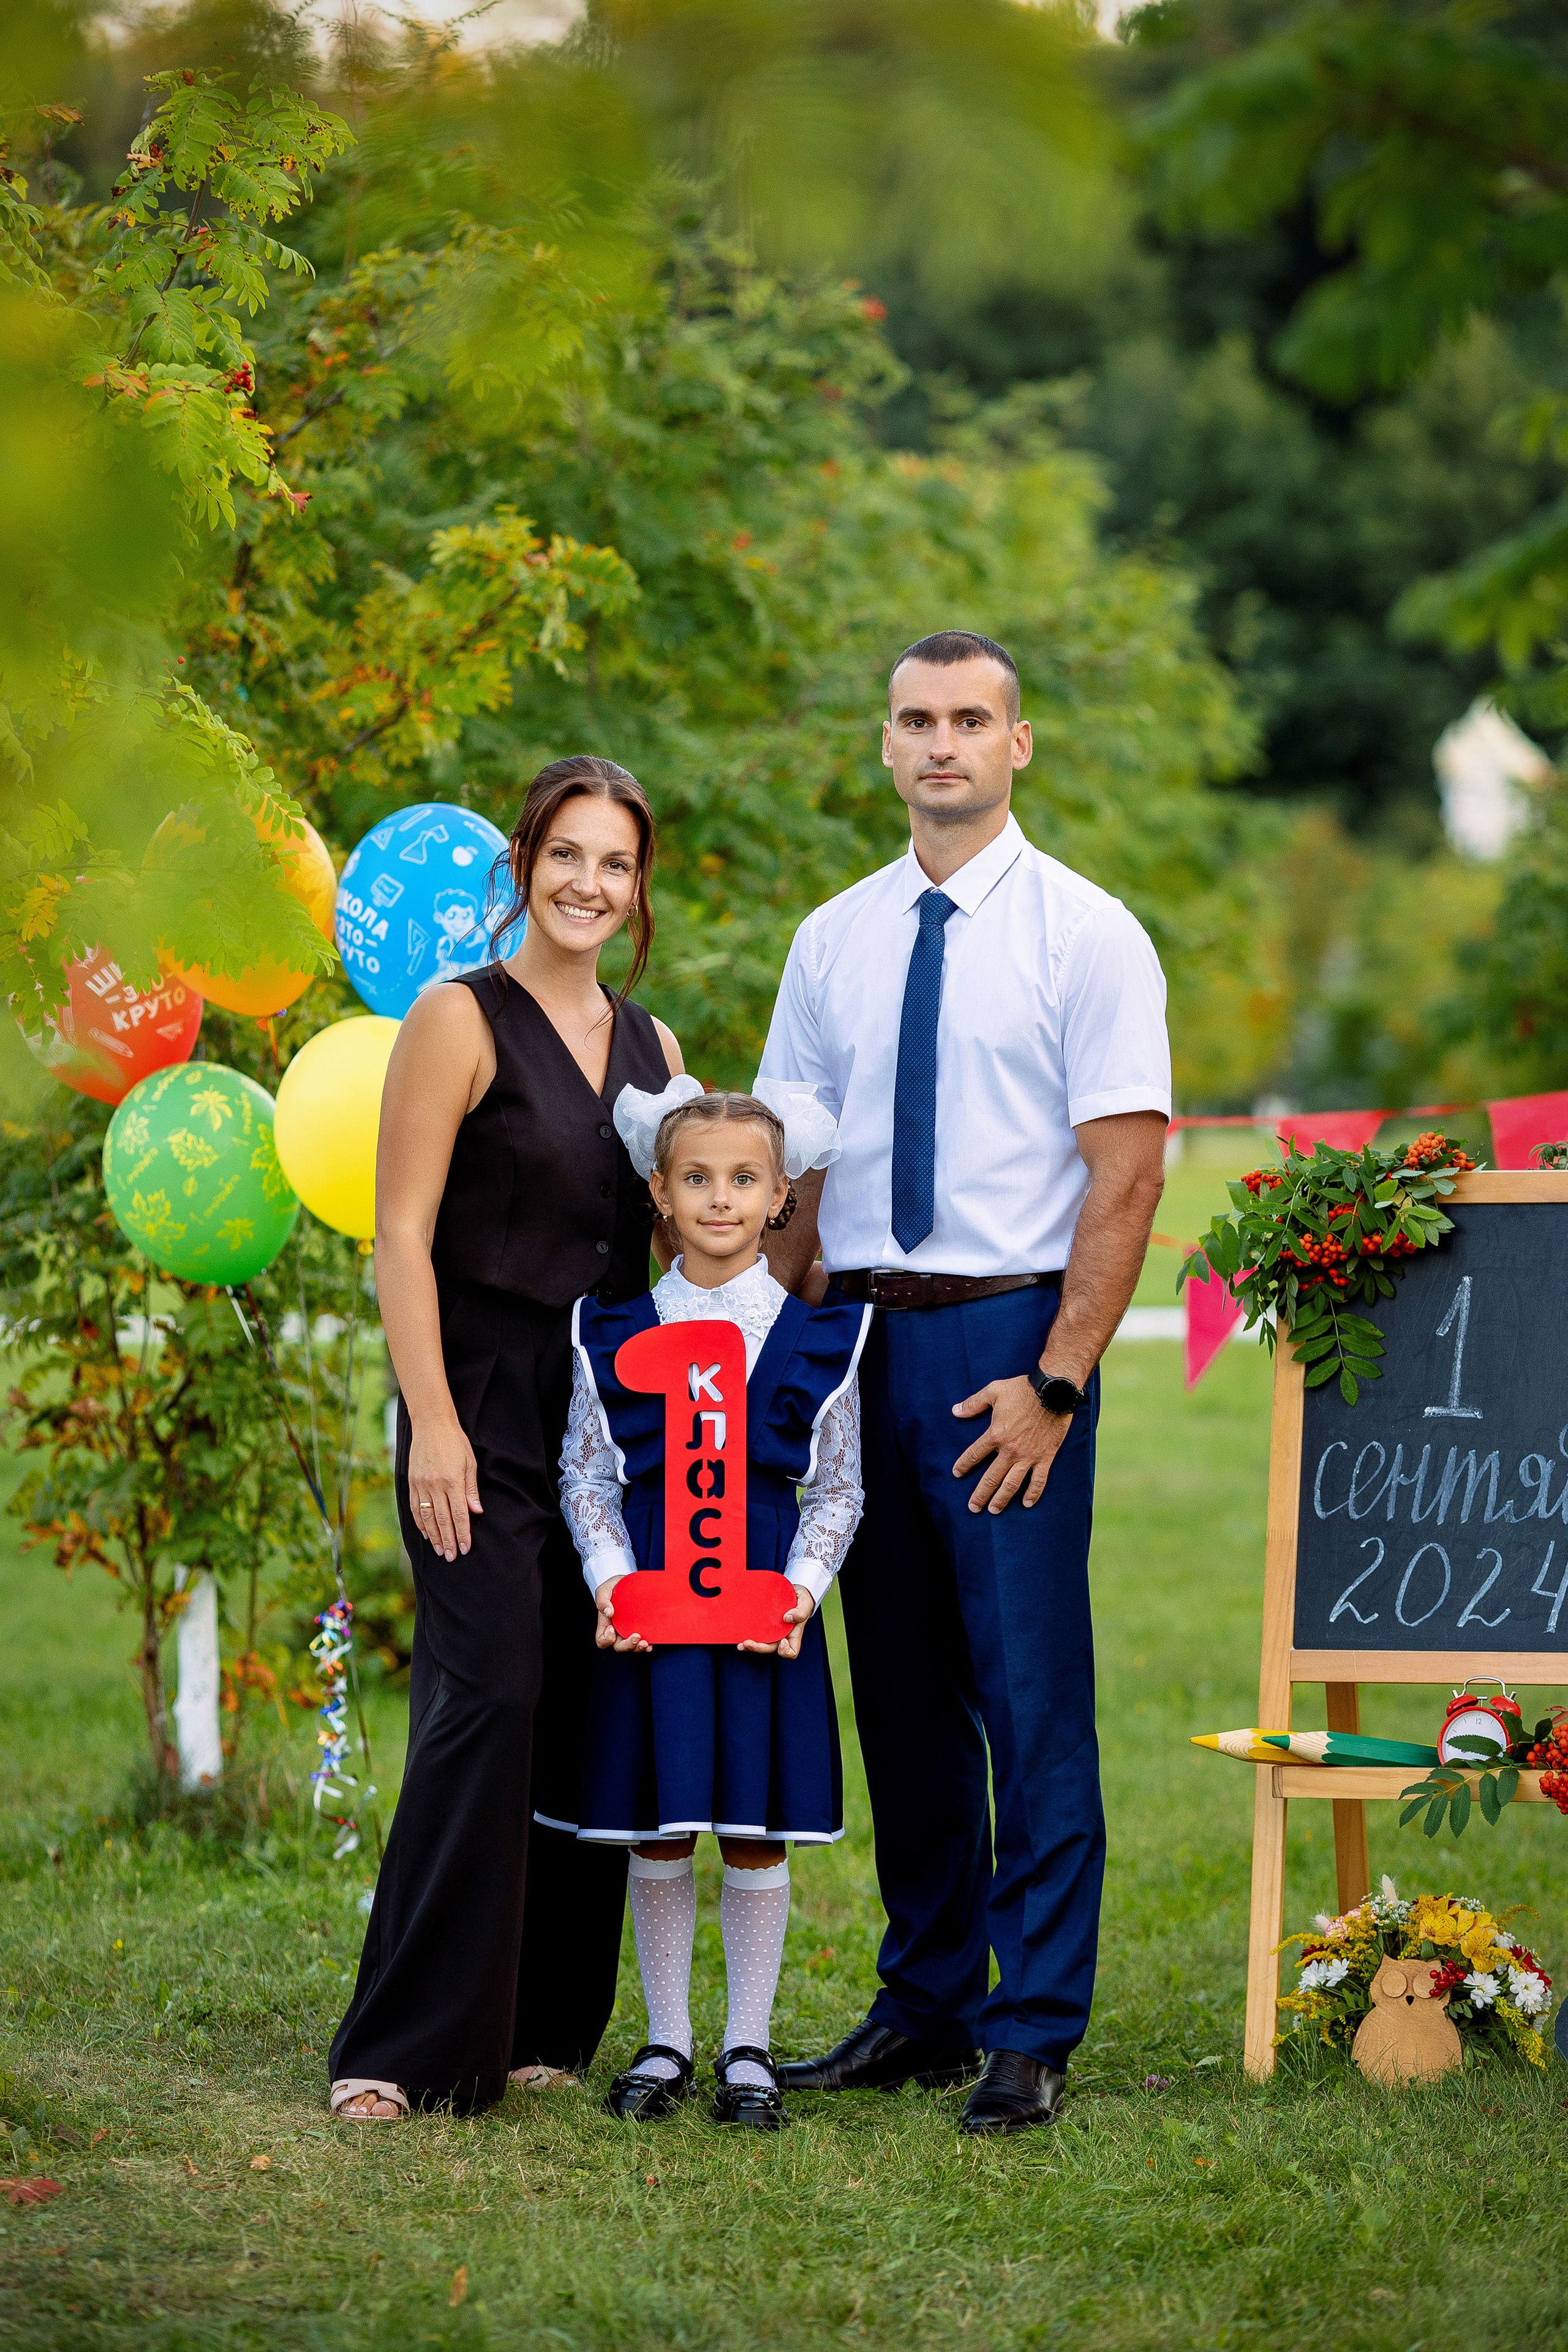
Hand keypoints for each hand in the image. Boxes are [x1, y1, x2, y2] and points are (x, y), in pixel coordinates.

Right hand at [407, 1414, 481, 1558]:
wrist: (431, 1424)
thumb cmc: (455, 1442)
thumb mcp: (470, 1463)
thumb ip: (471, 1489)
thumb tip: (476, 1512)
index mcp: (453, 1481)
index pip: (459, 1514)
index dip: (463, 1534)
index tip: (464, 1549)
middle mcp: (435, 1485)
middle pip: (442, 1520)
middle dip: (448, 1541)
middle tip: (451, 1557)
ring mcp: (421, 1484)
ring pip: (427, 1517)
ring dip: (433, 1536)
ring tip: (439, 1550)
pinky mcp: (411, 1481)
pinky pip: (415, 1507)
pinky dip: (419, 1522)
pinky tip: (425, 1533)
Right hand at [595, 1578, 650, 1652]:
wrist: (628, 1582)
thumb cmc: (613, 1587)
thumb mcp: (604, 1590)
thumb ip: (602, 1600)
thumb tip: (608, 1612)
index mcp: (605, 1625)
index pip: (602, 1640)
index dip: (606, 1639)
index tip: (612, 1628)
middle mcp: (617, 1631)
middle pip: (619, 1646)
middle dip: (627, 1645)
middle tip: (636, 1636)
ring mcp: (629, 1631)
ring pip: (632, 1647)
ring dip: (638, 1647)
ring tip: (645, 1642)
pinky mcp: (641, 1628)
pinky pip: (643, 1641)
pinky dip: (647, 1644)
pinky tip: (651, 1642)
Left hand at [738, 1584, 814, 1659]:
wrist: (793, 1592)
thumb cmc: (802, 1600)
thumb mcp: (805, 1603)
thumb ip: (801, 1612)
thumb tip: (787, 1618)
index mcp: (794, 1635)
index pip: (791, 1652)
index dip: (786, 1651)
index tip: (782, 1641)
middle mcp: (782, 1636)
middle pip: (770, 1649)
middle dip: (758, 1648)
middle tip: (747, 1643)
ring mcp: (772, 1631)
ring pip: (761, 1643)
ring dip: (750, 1646)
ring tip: (741, 1644)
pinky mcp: (764, 1625)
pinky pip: (756, 1633)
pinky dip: (747, 1635)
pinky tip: (739, 1634)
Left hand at [951, 1374, 1069, 1513]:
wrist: (1053, 1391)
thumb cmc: (1022, 1389)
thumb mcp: (994, 1391)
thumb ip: (973, 1403)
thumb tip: (955, 1412)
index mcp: (995, 1435)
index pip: (974, 1455)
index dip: (964, 1465)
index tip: (956, 1474)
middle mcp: (1010, 1450)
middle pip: (991, 1477)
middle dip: (980, 1494)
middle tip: (973, 1508)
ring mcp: (1028, 1456)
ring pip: (1012, 1484)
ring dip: (1002, 1499)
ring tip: (994, 1510)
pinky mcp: (1046, 1457)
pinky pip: (1039, 1480)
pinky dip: (1033, 1493)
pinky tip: (1026, 1503)